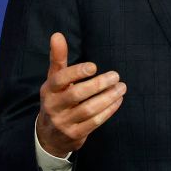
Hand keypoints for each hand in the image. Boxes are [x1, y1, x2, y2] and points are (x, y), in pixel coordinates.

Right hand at [36, 32, 125, 157]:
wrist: (49, 135)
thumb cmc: (56, 99)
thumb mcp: (54, 80)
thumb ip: (58, 58)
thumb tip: (57, 35)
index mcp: (49, 90)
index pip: (60, 79)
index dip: (76, 72)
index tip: (94, 66)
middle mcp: (53, 106)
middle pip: (76, 94)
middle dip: (98, 84)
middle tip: (116, 76)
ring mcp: (64, 122)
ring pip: (88, 110)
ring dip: (108, 98)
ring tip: (121, 88)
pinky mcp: (75, 135)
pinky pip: (95, 122)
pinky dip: (108, 111)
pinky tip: (117, 101)